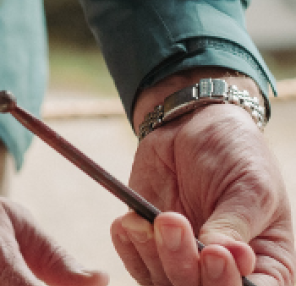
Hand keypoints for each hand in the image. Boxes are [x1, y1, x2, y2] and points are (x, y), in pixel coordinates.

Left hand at [112, 71, 294, 285]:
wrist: (194, 125)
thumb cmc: (236, 155)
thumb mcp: (251, 185)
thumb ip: (236, 224)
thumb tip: (225, 255)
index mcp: (264, 263)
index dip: (228, 283)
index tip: (216, 254)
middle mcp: (222, 271)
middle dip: (186, 266)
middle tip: (176, 223)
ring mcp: (184, 260)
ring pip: (164, 282)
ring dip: (156, 253)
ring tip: (160, 215)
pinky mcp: (151, 246)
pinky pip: (135, 263)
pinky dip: (130, 247)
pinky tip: (130, 222)